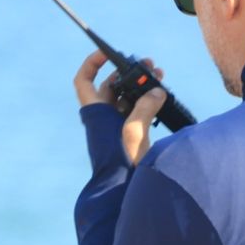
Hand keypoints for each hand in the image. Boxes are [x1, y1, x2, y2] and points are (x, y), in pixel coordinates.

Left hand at [72, 51, 167, 165]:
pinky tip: (161, 101)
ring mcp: (114, 127)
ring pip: (126, 98)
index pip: (84, 80)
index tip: (107, 54)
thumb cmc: (120, 164)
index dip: (92, 63)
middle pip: (112, 86)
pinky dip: (146, 103)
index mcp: (96, 113)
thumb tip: (157, 92)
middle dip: (130, 73)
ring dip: (142, 87)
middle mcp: (103, 117)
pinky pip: (135, 112)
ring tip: (160, 79)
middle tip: (150, 65)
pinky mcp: (126, 136)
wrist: (119, 191)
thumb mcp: (133, 132)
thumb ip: (145, 108)